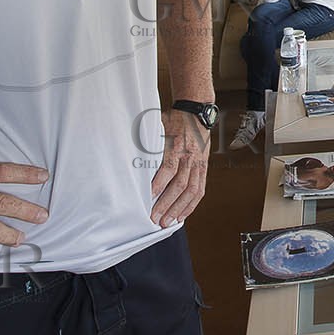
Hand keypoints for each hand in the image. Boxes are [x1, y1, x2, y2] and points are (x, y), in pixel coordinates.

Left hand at [150, 109, 209, 226]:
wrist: (197, 113)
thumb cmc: (174, 120)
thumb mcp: (158, 125)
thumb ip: (147, 140)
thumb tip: (130, 154)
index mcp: (177, 145)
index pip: (168, 168)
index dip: (158, 184)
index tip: (147, 197)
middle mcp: (190, 156)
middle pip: (180, 184)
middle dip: (167, 204)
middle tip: (155, 218)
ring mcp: (199, 163)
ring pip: (191, 190)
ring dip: (179, 208)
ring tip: (167, 222)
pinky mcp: (203, 168)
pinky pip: (200, 190)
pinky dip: (191, 205)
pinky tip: (182, 215)